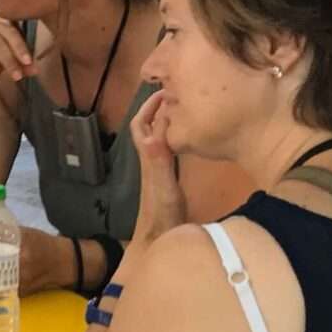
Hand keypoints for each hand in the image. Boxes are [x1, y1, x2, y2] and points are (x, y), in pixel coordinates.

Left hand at [128, 90, 188, 239]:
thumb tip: (158, 126)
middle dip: (156, 109)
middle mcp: (151, 160)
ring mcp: (158, 171)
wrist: (159, 242)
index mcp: (149, 156)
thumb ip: (160, 157)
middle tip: (176, 95)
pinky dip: (176, 140)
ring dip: (166, 122)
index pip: (142, 125)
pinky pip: (168, 151)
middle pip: (147, 129)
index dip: (150, 106)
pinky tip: (189, 140)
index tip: (167, 90)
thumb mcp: (163, 182)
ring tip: (184, 110)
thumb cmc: (162, 214)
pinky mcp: (167, 181)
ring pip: (157, 139)